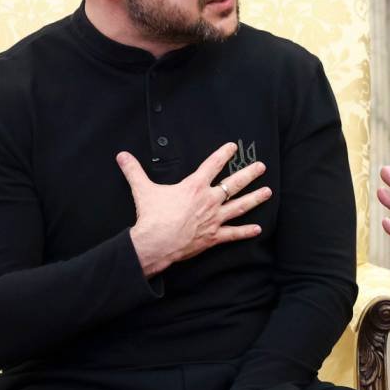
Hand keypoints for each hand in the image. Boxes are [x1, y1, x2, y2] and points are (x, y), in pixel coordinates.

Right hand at [120, 142, 269, 276]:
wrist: (155, 242)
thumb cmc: (151, 216)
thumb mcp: (142, 190)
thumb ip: (134, 171)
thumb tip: (121, 155)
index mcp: (194, 187)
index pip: (212, 165)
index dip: (223, 154)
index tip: (233, 147)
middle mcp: (209, 200)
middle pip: (233, 184)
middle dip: (249, 173)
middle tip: (261, 167)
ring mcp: (214, 219)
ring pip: (239, 206)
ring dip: (255, 199)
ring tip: (268, 192)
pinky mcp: (213, 236)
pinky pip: (233, 233)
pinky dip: (246, 231)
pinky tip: (258, 228)